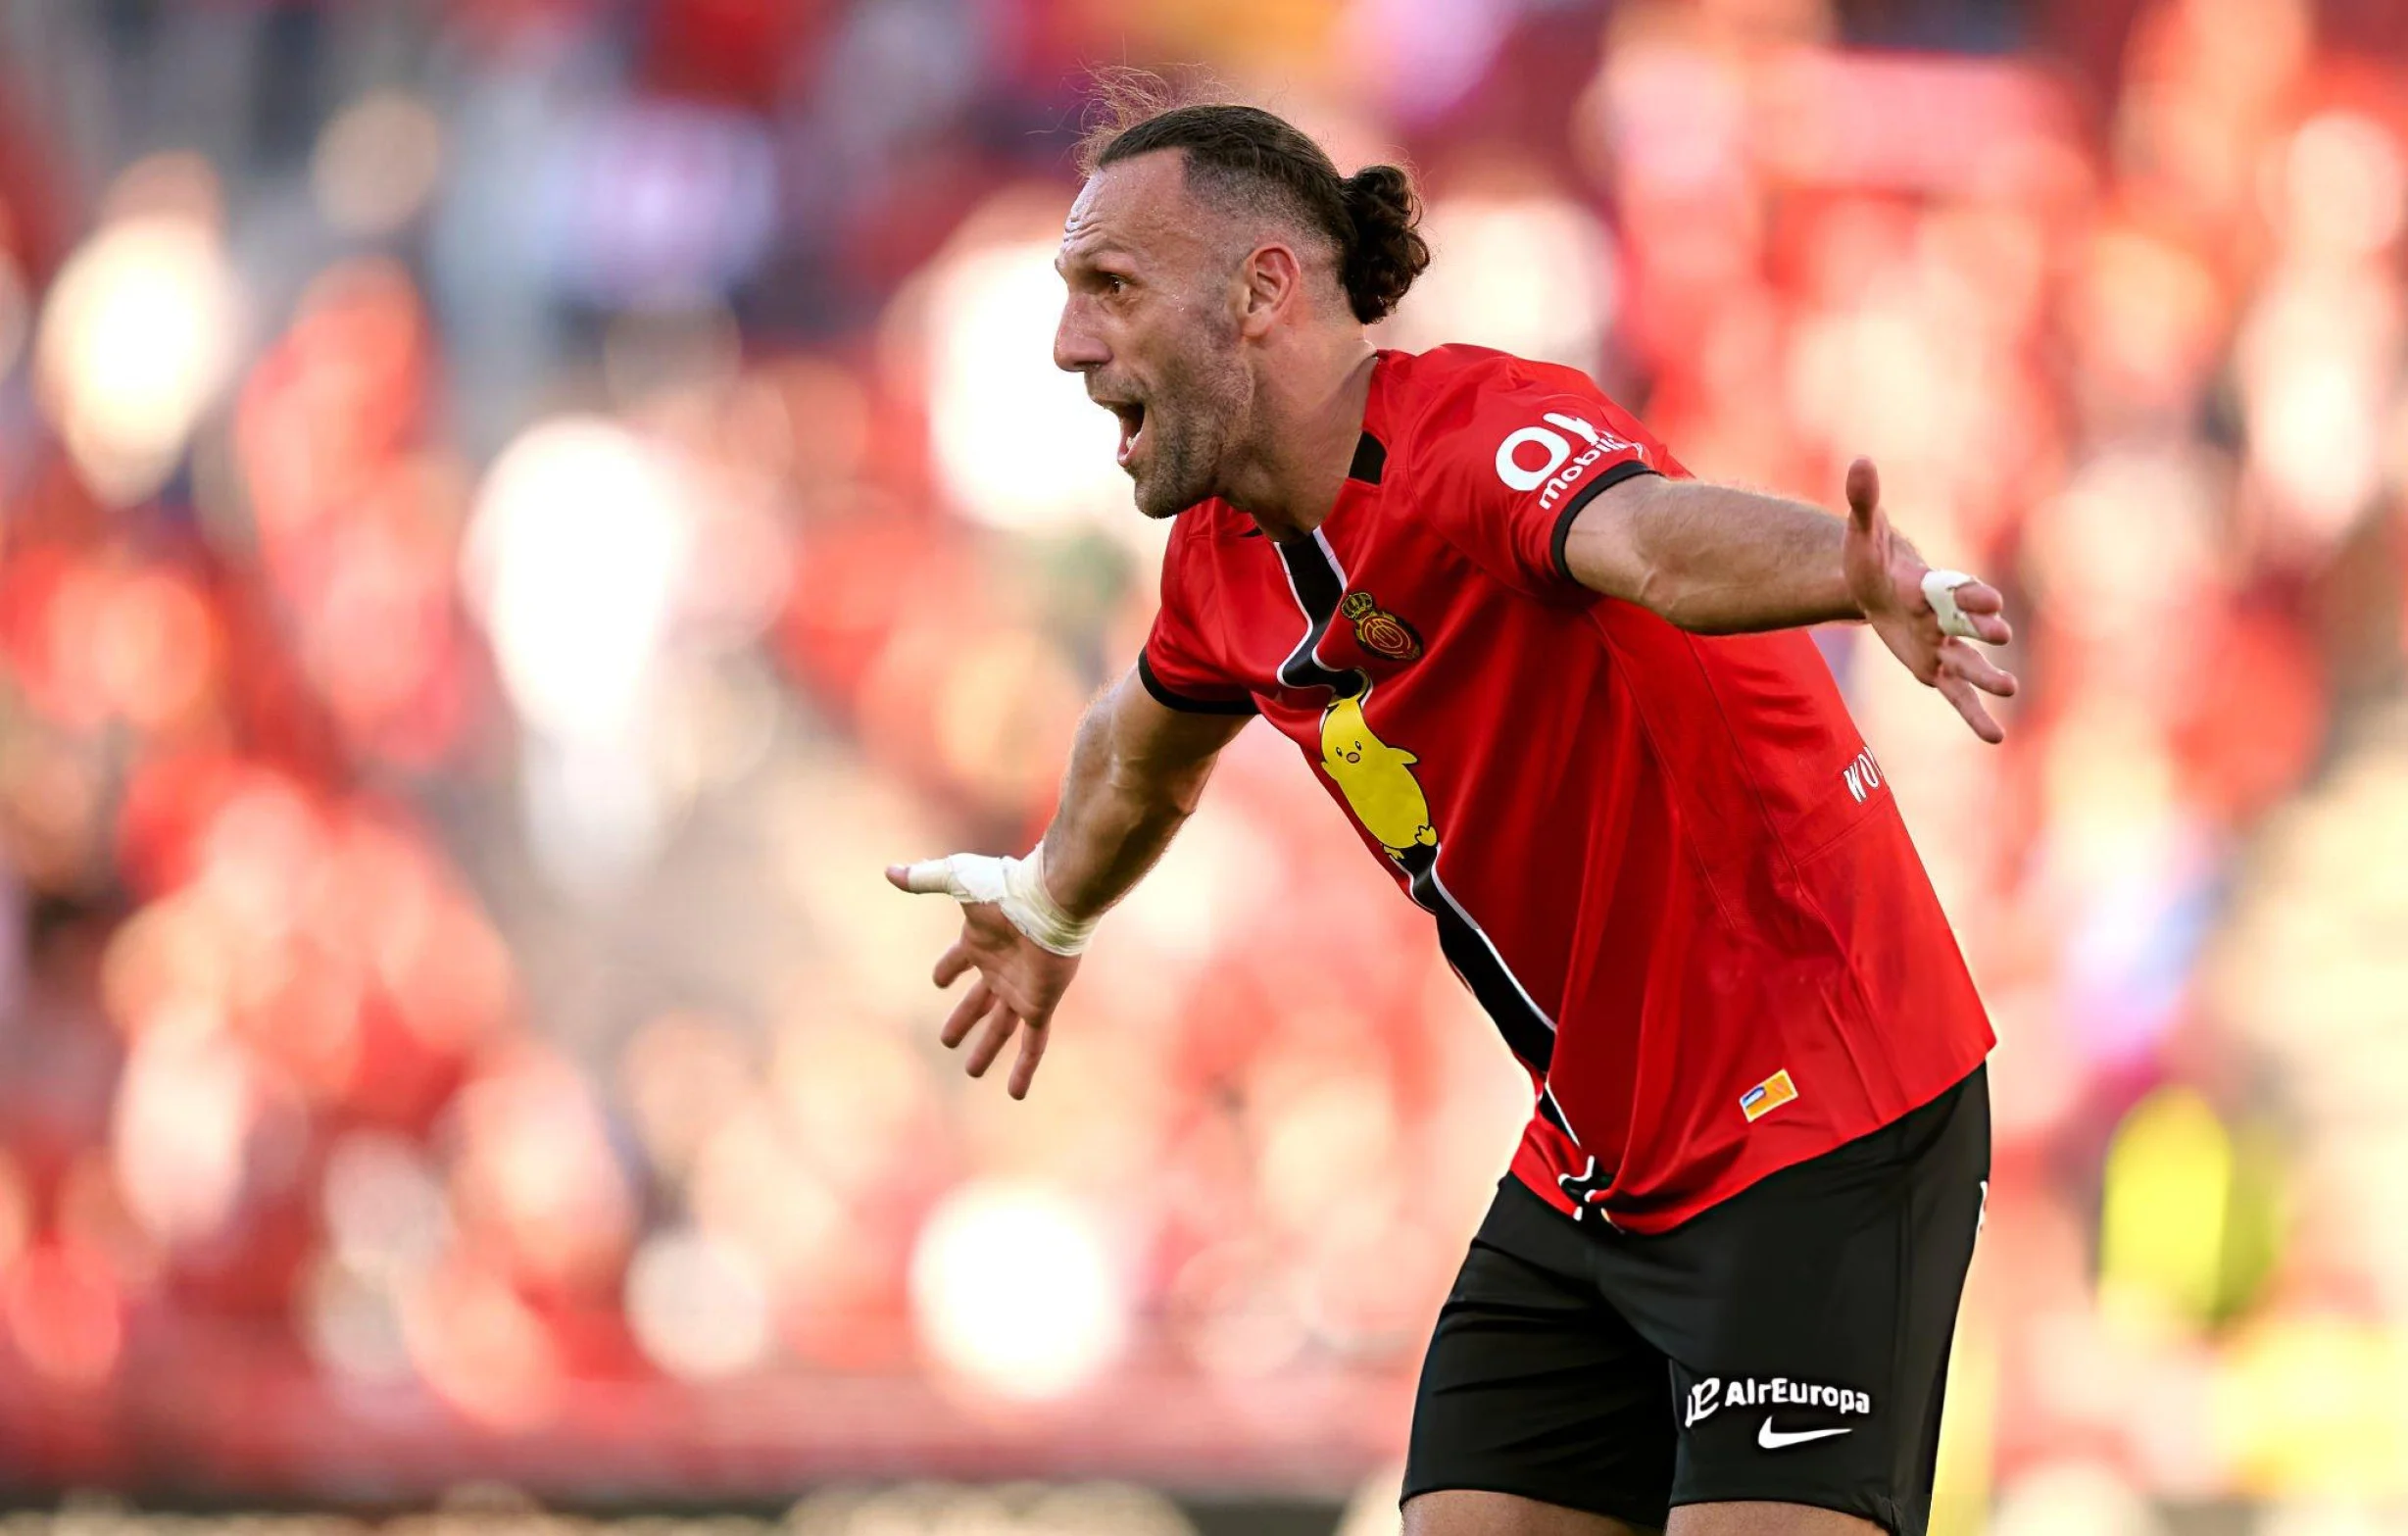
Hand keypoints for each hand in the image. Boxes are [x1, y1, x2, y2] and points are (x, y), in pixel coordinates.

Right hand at [886, 859, 1083, 1098]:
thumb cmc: (1005, 890)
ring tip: (972, 1071)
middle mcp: (1000, 969)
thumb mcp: (958, 881)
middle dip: (963, 1020)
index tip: (939, 980)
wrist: (1050, 902)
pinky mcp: (1040, 1005)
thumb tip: (889, 872)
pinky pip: (1032, 1043)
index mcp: (981, 942)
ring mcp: (1020, 990)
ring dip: (986, 1049)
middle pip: (978, 1002)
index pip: (959, 960)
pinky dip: (1024, 1068)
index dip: (948, 969)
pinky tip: (1015, 1094)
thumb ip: (925, 878)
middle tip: (947, 1041)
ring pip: (1000, 1028)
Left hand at [1841, 458, 2018, 742]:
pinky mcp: (1934, 670)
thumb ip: (1865, 501)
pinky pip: (1956, 696)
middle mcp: (1947, 618)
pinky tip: (1995, 736)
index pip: (1958, 590)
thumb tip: (1859, 460)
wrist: (1874, 585)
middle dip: (1983, 632)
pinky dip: (1974, 715)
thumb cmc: (1873, 558)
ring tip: (2009, 689)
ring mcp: (1944, 646)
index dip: (1972, 595)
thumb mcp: (1863, 533)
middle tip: (1999, 637)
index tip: (1988, 602)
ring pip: (1969, 665)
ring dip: (1987, 677)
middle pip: (1970, 627)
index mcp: (1935, 585)